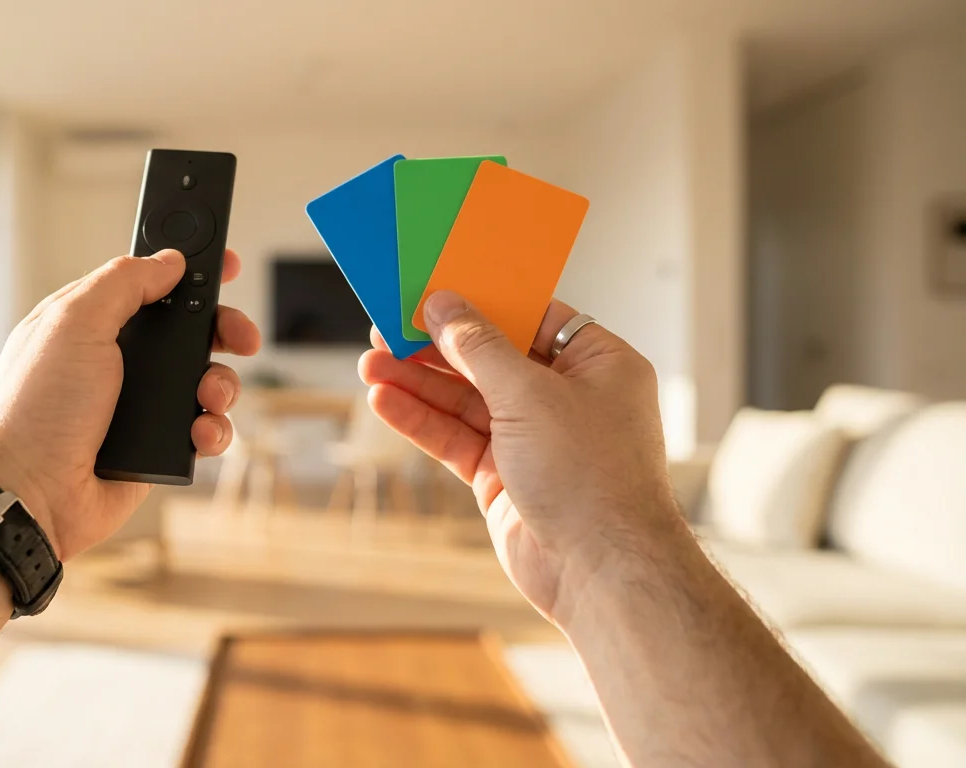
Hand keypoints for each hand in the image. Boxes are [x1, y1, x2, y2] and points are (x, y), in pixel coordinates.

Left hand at [0, 249, 260, 559]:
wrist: (29, 493)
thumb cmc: (35, 409)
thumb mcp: (75, 322)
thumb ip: (124, 282)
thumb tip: (169, 262)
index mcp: (94, 321)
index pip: (150, 284)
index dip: (190, 272)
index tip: (225, 264)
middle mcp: (119, 361)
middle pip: (191, 331)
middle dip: (224, 330)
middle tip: (242, 338)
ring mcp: (139, 405)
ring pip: (206, 381)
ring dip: (221, 385)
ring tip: (209, 397)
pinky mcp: (157, 448)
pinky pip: (204, 430)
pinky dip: (213, 430)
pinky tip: (199, 434)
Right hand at [359, 292, 683, 626]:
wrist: (602, 572)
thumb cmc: (592, 477)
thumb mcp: (529, 393)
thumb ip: (479, 347)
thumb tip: (445, 306)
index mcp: (598, 365)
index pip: (533, 318)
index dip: (482, 304)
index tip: (434, 292)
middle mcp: (568, 399)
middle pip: (490, 359)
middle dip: (436, 348)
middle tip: (386, 330)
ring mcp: (535, 441)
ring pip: (466, 401)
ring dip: (418, 384)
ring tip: (370, 366)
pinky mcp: (505, 478)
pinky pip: (457, 439)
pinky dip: (422, 421)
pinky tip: (385, 402)